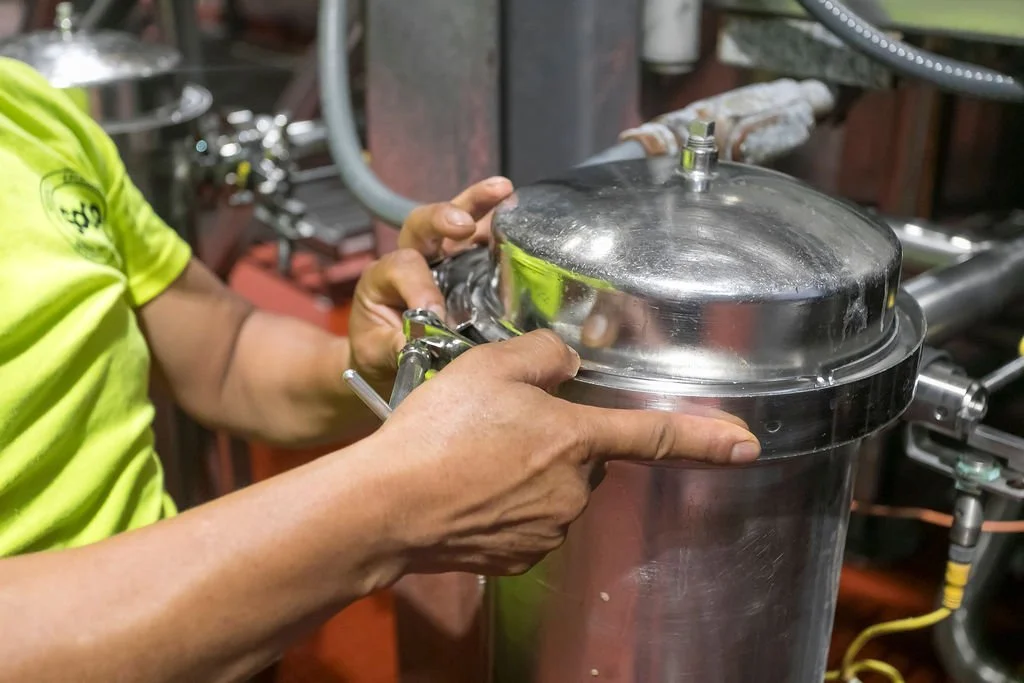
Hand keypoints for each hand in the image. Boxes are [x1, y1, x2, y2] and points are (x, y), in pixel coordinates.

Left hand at [348, 177, 513, 382]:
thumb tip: (417, 344)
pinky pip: (481, 237)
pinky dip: (498, 221)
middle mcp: (412, 258)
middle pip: (421, 225)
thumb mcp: (375, 354)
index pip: (402, 267)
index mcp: (383, 278)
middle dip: (442, 219)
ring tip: (504, 190)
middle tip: (462, 225)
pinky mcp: (467, 264)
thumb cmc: (379, 352)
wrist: (387, 360)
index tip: (435, 313)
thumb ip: (392, 347)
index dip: (419, 286)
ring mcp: (442, 257)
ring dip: (479, 203)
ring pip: (455, 219)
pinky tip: (517, 210)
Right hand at [368, 330, 760, 575]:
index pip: (655, 434)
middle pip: (583, 456)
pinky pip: (525, 520)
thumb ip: (545, 355)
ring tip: (470, 457)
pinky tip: (466, 489)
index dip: (705, 437)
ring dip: (525, 471)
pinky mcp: (518, 557)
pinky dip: (504, 503)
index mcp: (576, 441)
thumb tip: (568, 365)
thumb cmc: (440, 431)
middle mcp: (573, 492)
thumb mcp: (490, 365)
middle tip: (497, 425)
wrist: (388, 506)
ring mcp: (547, 530)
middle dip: (555, 439)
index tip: (748, 446)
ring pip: (552, 488)